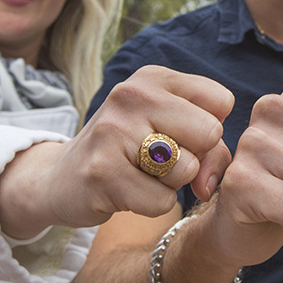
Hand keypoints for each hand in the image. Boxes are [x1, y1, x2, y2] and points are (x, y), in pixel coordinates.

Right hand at [0, 65, 233, 237]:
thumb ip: (213, 150)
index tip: (180, 137)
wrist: (61, 180)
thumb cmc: (133, 155)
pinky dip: (152, 205)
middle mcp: (132, 95)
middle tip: (160, 161)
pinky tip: (125, 191)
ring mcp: (113, 130)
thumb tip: (208, 183)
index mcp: (154, 78)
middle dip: (194, 158)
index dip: (209, 131)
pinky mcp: (101, 172)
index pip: (222, 101)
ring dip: (171, 184)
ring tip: (139, 174)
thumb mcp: (175, 135)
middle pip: (210, 133)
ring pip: (187, 169)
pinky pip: (162, 201)